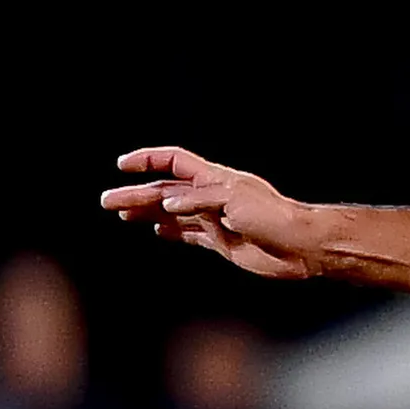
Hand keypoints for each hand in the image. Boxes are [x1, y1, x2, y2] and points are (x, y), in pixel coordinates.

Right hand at [99, 146, 321, 279]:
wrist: (302, 248)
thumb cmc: (275, 218)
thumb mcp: (234, 201)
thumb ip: (200, 202)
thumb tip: (167, 206)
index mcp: (214, 179)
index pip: (174, 162)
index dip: (149, 160)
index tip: (123, 165)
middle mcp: (212, 197)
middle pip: (166, 191)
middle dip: (136, 195)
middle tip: (107, 202)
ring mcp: (215, 220)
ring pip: (172, 214)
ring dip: (147, 213)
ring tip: (121, 215)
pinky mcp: (222, 242)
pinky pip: (190, 234)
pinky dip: (172, 232)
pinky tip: (156, 231)